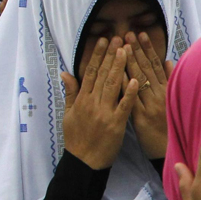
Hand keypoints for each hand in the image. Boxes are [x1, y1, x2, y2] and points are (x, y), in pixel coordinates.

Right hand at [62, 37, 138, 169]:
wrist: (84, 161)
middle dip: (111, 55)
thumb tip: (66, 72)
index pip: (90, 72)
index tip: (104, 40)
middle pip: (103, 75)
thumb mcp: (69, 114)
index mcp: (82, 100)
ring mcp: (104, 113)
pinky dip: (129, 93)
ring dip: (120, 67)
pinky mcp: (116, 124)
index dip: (98, 55)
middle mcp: (92, 104)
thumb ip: (70, 92)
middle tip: (119, 38)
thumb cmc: (77, 138)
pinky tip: (135, 80)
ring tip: (126, 50)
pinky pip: (124, 106)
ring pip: (112, 86)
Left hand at [124, 32, 171, 159]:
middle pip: (146, 68)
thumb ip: (170, 80)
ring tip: (122, 45)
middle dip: (136, 50)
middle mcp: (160, 95)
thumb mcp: (174, 101)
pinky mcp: (142, 117)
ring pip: (139, 80)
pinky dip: (126, 85)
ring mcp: (150, 105)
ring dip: (130, 62)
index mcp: (167, 90)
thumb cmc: (170, 126)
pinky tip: (119, 73)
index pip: (155, 65)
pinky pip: (132, 98)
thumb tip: (169, 60)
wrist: (168, 150)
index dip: (147, 49)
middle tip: (127, 33)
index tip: (140, 34)